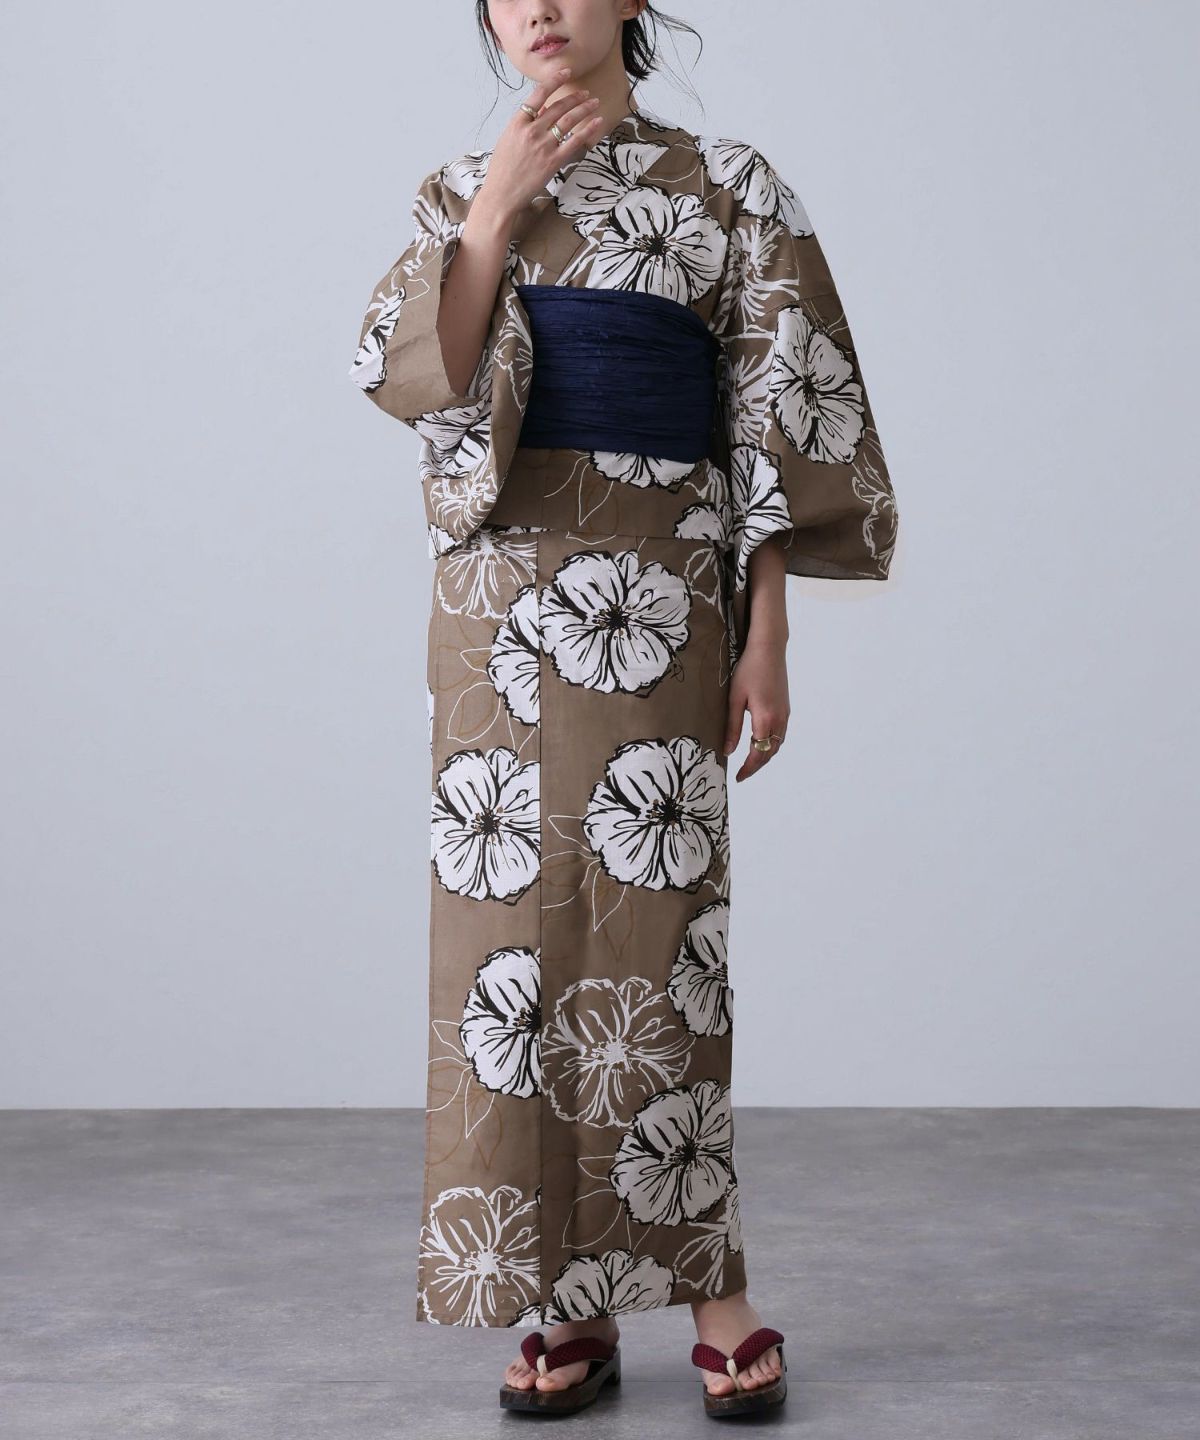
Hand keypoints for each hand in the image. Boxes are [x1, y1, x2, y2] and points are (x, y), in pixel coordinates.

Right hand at [477, 68, 606, 223]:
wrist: (501, 195)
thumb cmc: (502, 170)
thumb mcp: (508, 140)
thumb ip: (525, 123)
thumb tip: (542, 108)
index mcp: (517, 123)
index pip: (538, 94)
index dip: (554, 81)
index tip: (566, 72)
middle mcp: (531, 132)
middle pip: (557, 107)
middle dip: (575, 97)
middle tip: (586, 94)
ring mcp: (543, 147)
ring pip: (568, 121)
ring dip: (584, 109)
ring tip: (594, 103)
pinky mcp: (553, 162)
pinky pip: (575, 142)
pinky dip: (588, 130)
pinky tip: (597, 122)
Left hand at [723, 632, 789, 782]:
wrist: (769, 648)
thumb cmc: (749, 669)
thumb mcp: (735, 698)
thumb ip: (732, 727)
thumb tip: (728, 750)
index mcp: (765, 719)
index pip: (758, 753)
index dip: (749, 768)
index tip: (739, 777)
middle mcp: (779, 719)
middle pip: (770, 752)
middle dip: (757, 765)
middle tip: (743, 774)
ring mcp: (785, 714)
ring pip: (777, 744)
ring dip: (765, 755)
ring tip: (750, 762)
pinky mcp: (785, 708)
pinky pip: (780, 734)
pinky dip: (771, 744)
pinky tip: (760, 743)